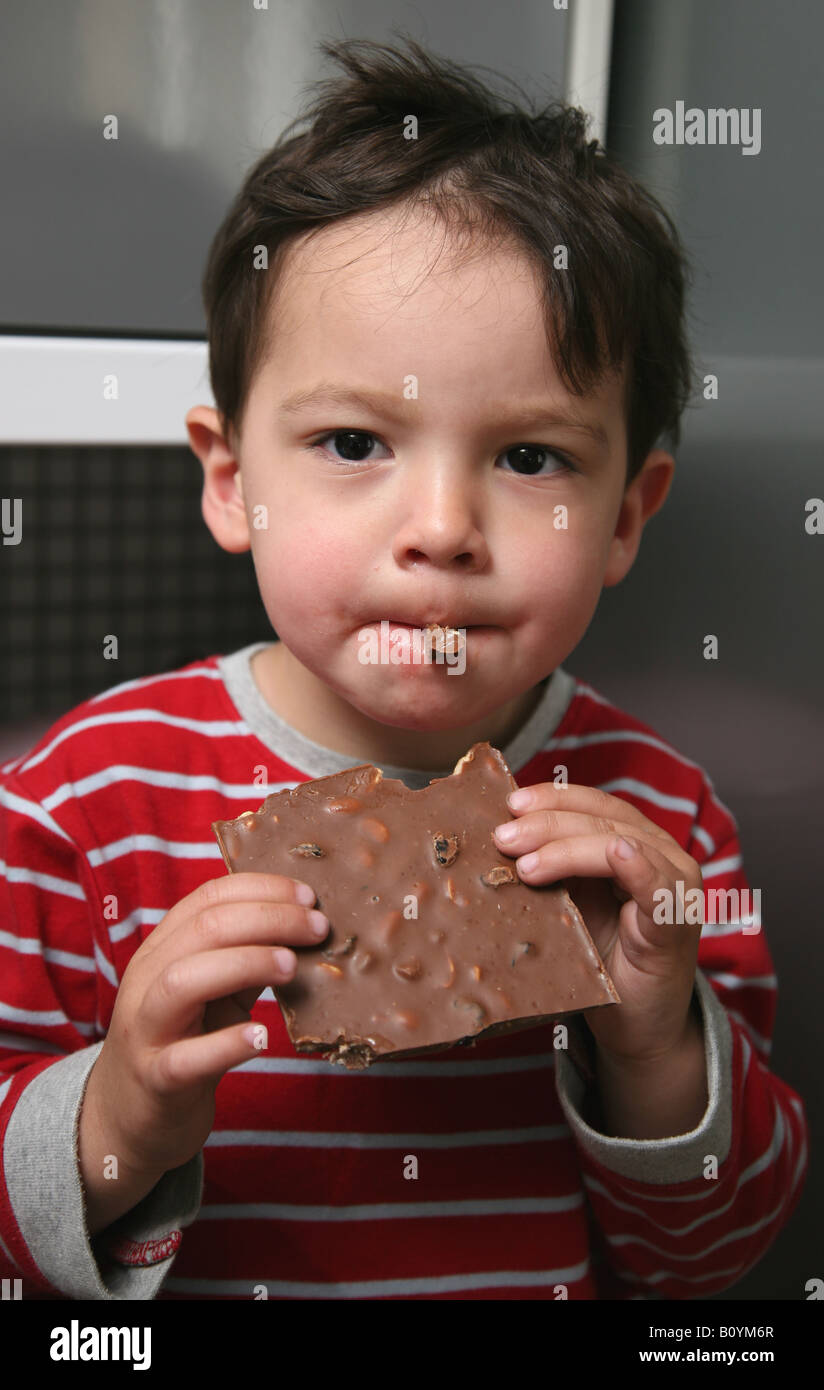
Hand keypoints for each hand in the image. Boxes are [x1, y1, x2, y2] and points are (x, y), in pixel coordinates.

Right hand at [85, 873, 328, 1175]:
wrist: (128, 1114)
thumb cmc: (183, 1041)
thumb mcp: (215, 992)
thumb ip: (248, 960)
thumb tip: (305, 928)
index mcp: (162, 949)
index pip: (209, 898)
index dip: (263, 890)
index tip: (309, 898)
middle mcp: (146, 980)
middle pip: (203, 930)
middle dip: (268, 919)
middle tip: (317, 929)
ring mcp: (145, 1030)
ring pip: (182, 981)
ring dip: (245, 964)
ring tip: (291, 966)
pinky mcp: (154, 1079)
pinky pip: (185, 1059)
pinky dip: (226, 1044)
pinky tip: (262, 1036)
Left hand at [493, 783, 703, 1065]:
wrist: (636, 1028)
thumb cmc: (601, 964)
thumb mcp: (570, 906)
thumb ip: (552, 870)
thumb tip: (498, 839)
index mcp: (636, 843)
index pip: (596, 805)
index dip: (554, 798)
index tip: (510, 803)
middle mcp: (662, 855)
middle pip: (604, 821)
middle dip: (549, 824)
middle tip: (505, 838)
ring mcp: (675, 887)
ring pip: (622, 844)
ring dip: (570, 849)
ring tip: (527, 865)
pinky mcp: (678, 923)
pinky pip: (658, 888)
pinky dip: (639, 867)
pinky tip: (617, 854)